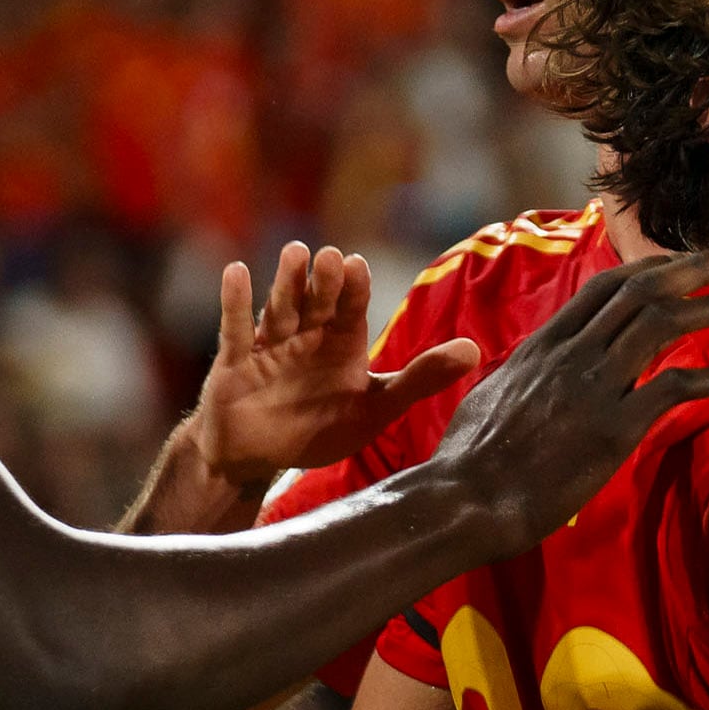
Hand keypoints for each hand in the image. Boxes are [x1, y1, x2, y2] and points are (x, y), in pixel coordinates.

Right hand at [192, 243, 483, 493]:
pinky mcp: (235, 362)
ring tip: (295, 252)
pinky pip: (235, 329)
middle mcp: (306, 334)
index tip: (357, 266)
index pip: (351, 307)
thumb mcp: (375, 408)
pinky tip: (236, 271)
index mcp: (341, 341)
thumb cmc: (318, 428)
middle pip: (316, 301)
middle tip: (330, 257)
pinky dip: (235, 302)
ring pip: (279, 308)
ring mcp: (269, 345)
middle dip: (323, 281)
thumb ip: (420, 378)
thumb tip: (474, 350)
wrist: (256, 457)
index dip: (354, 288)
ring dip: (286, 283)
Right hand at [430, 246, 708, 548]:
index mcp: (543, 346)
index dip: (650, 268)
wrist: (464, 500)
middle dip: (691, 267)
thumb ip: (517, 374)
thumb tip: (519, 367)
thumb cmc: (468, 460)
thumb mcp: (489, 396)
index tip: (681, 261)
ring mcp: (592, 389)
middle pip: (640, 291)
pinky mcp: (612, 430)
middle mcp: (571, 355)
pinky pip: (672, 388)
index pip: (605, 288)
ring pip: (662, 324)